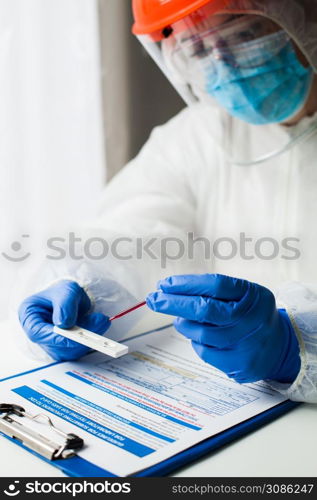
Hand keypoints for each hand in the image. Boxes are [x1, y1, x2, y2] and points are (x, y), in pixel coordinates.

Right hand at [19, 280, 109, 360]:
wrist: (70, 298)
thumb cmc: (62, 293)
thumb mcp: (65, 290)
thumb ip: (64, 304)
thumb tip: (64, 323)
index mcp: (30, 317)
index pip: (38, 332)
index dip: (57, 337)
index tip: (75, 335)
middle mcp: (39, 333)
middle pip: (56, 345)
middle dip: (80, 337)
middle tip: (99, 322)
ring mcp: (51, 343)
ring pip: (69, 350)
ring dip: (89, 338)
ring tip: (102, 320)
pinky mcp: (65, 348)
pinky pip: (79, 349)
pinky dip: (92, 339)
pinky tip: (100, 324)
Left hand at [147, 274, 300, 383]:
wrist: (280, 347)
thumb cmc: (251, 314)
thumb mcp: (243, 294)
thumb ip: (214, 291)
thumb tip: (172, 292)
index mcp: (253, 295)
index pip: (215, 285)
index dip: (187, 284)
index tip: (165, 285)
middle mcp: (252, 319)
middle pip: (204, 309)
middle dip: (173, 303)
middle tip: (153, 299)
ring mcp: (246, 344)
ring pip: (200, 333)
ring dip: (184, 324)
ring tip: (182, 319)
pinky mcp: (238, 365)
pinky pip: (205, 352)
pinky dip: (196, 342)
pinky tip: (200, 336)